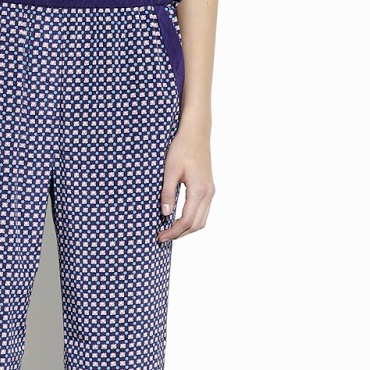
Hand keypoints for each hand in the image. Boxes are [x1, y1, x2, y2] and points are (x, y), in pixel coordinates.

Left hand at [156, 117, 215, 241]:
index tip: (160, 236)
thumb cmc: (181, 148)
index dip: (173, 232)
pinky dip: (192, 219)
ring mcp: (210, 191)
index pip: (187, 221)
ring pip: (202, 219)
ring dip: (187, 228)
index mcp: (199, 190)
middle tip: (163, 236)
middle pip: (197, 224)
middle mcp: (208, 193)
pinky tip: (178, 217)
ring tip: (169, 230)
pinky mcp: (208, 188)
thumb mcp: (170, 170)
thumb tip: (165, 214)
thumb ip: (168, 193)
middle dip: (180, 234)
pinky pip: (202, 210)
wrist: (196, 133)